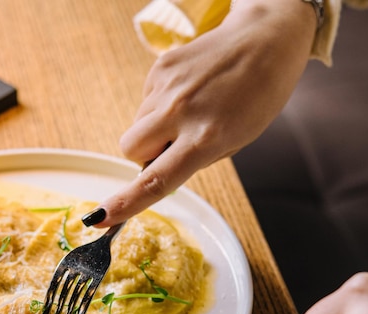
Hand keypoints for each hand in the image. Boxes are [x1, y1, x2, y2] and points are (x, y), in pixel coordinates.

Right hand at [89, 0, 316, 225]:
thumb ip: (194, 158)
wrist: (264, 41)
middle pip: (129, 149)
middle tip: (174, 145)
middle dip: (143, 155)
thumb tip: (155, 166)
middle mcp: (181, 111)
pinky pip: (147, 101)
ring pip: (138, 125)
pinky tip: (190, 94)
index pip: (156, 179)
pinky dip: (162, 106)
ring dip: (155, 129)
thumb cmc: (257, 98)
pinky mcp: (161, 66)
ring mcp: (168, 85)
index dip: (127, 202)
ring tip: (193, 112)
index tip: (102, 217)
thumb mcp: (234, 142)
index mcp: (205, 138)